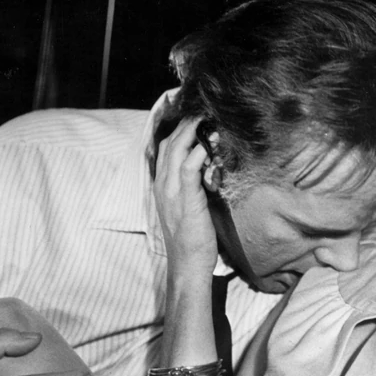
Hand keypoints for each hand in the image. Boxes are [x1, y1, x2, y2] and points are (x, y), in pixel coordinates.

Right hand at [154, 117, 218, 277]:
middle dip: (187, 124)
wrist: (188, 264)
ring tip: (208, 120)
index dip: (179, 130)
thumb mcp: (191, 206)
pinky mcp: (185, 199)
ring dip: (193, 132)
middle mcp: (163, 185)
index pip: (166, 147)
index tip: (196, 117)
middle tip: (205, 111)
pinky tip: (208, 144)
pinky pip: (188, 169)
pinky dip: (198, 153)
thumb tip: (212, 167)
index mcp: (162, 185)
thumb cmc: (194, 238)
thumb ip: (195, 186)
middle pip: (170, 143)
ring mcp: (171, 191)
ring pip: (177, 151)